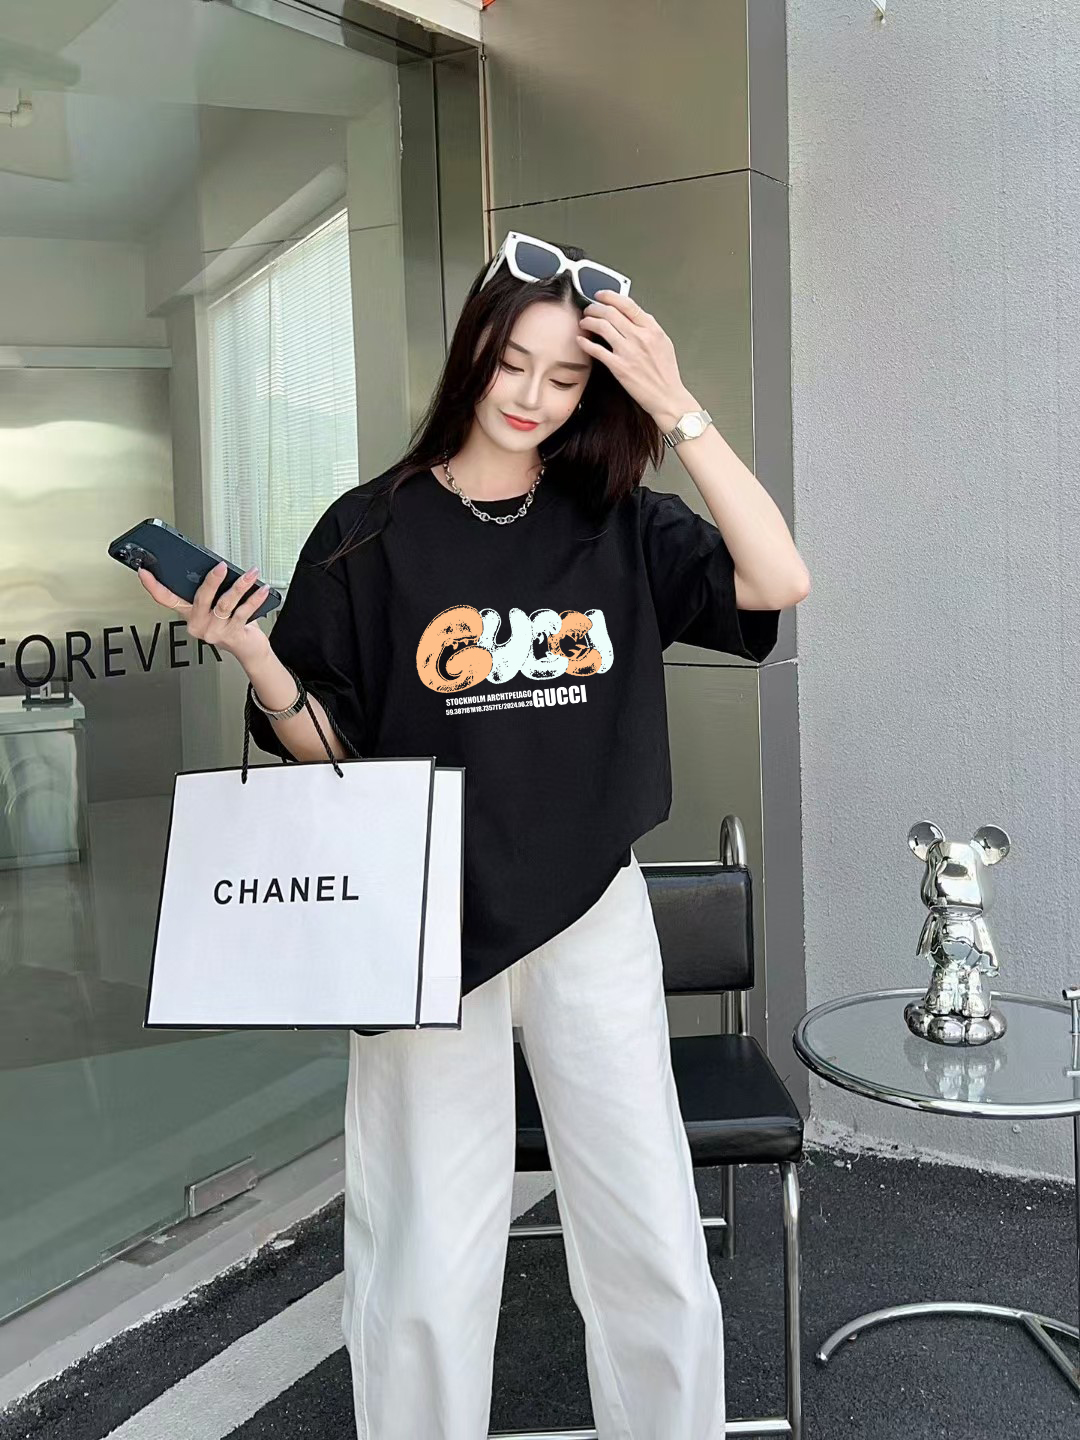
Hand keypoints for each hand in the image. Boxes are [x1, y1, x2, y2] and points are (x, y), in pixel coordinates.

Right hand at [138, 561, 271, 665]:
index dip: (153, 586)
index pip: (166, 599)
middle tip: (221, 566)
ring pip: (225, 604)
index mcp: (189, 614)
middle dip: (212, 580)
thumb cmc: (231, 624)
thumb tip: (215, 567)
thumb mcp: (214, 606)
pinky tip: (261, 589)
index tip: (144, 571)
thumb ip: (210, 592)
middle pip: (201, 598)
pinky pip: (243, 612)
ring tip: (250, 574)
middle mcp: (199, 624)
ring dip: (240, 586)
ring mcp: (215, 631)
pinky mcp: (232, 634)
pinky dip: (254, 599)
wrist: (248, 649)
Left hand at [575, 289, 696, 427]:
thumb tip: (634, 316)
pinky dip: (586, 342)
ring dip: (588, 321)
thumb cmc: (666, 374)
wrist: (667, 397)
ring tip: (584, 323)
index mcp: (652, 329)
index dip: (610, 296)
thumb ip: (649, 328)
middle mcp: (640, 337)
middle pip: (611, 312)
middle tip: (589, 309)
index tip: (601, 295)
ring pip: (602, 326)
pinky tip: (581, 340)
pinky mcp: (619, 367)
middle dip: (595, 307)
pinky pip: (597, 350)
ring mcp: (629, 352)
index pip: (628, 304)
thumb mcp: (664, 343)